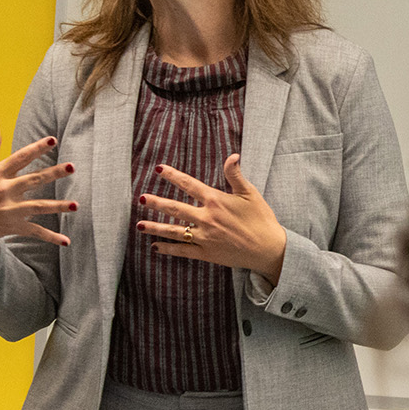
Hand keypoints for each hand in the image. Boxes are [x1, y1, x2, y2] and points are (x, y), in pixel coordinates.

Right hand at [0, 123, 77, 264]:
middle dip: (53, 173)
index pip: (20, 158)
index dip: (36, 148)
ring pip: (37, 207)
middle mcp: (4, 191)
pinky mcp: (12, 226)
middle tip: (72, 167)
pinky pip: (35, 232)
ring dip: (57, 206)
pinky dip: (51, 237)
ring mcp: (9, 210)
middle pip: (32, 180)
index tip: (53, 140)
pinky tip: (67, 241)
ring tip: (76, 205)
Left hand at [137, 154, 287, 280]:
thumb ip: (236, 175)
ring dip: (155, 227)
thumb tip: (232, 156)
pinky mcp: (206, 253)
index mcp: (216, 201)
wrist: (269, 250)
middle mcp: (206, 218)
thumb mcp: (250, 194)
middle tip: (141, 198)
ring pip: (174, 231)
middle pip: (175, 209)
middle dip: (156, 203)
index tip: (159, 169)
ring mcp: (204, 237)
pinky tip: (155, 247)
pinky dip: (168, 249)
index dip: (173, 176)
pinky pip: (182, 251)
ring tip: (139, 225)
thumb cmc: (262, 219)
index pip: (189, 185)